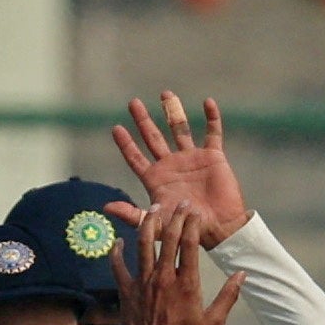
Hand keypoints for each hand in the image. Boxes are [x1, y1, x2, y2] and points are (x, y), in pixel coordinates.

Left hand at [112, 92, 248, 247]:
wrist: (220, 229)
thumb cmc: (187, 230)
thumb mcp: (156, 223)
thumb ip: (132, 215)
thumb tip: (105, 208)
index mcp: (157, 179)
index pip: (136, 157)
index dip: (126, 144)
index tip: (116, 128)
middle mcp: (172, 166)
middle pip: (153, 137)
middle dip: (143, 120)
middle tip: (133, 103)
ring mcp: (192, 159)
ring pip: (180, 129)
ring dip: (173, 111)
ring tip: (165, 94)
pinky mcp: (213, 157)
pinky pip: (213, 133)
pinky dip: (212, 118)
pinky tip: (208, 102)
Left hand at [112, 198, 243, 324]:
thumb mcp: (213, 323)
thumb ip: (228, 297)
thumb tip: (243, 275)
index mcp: (186, 283)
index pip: (189, 244)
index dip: (192, 224)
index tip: (195, 211)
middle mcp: (163, 277)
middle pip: (168, 238)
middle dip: (175, 216)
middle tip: (179, 203)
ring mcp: (142, 282)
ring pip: (143, 244)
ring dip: (148, 224)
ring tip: (153, 210)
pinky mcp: (126, 290)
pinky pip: (118, 265)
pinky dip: (117, 251)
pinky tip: (119, 241)